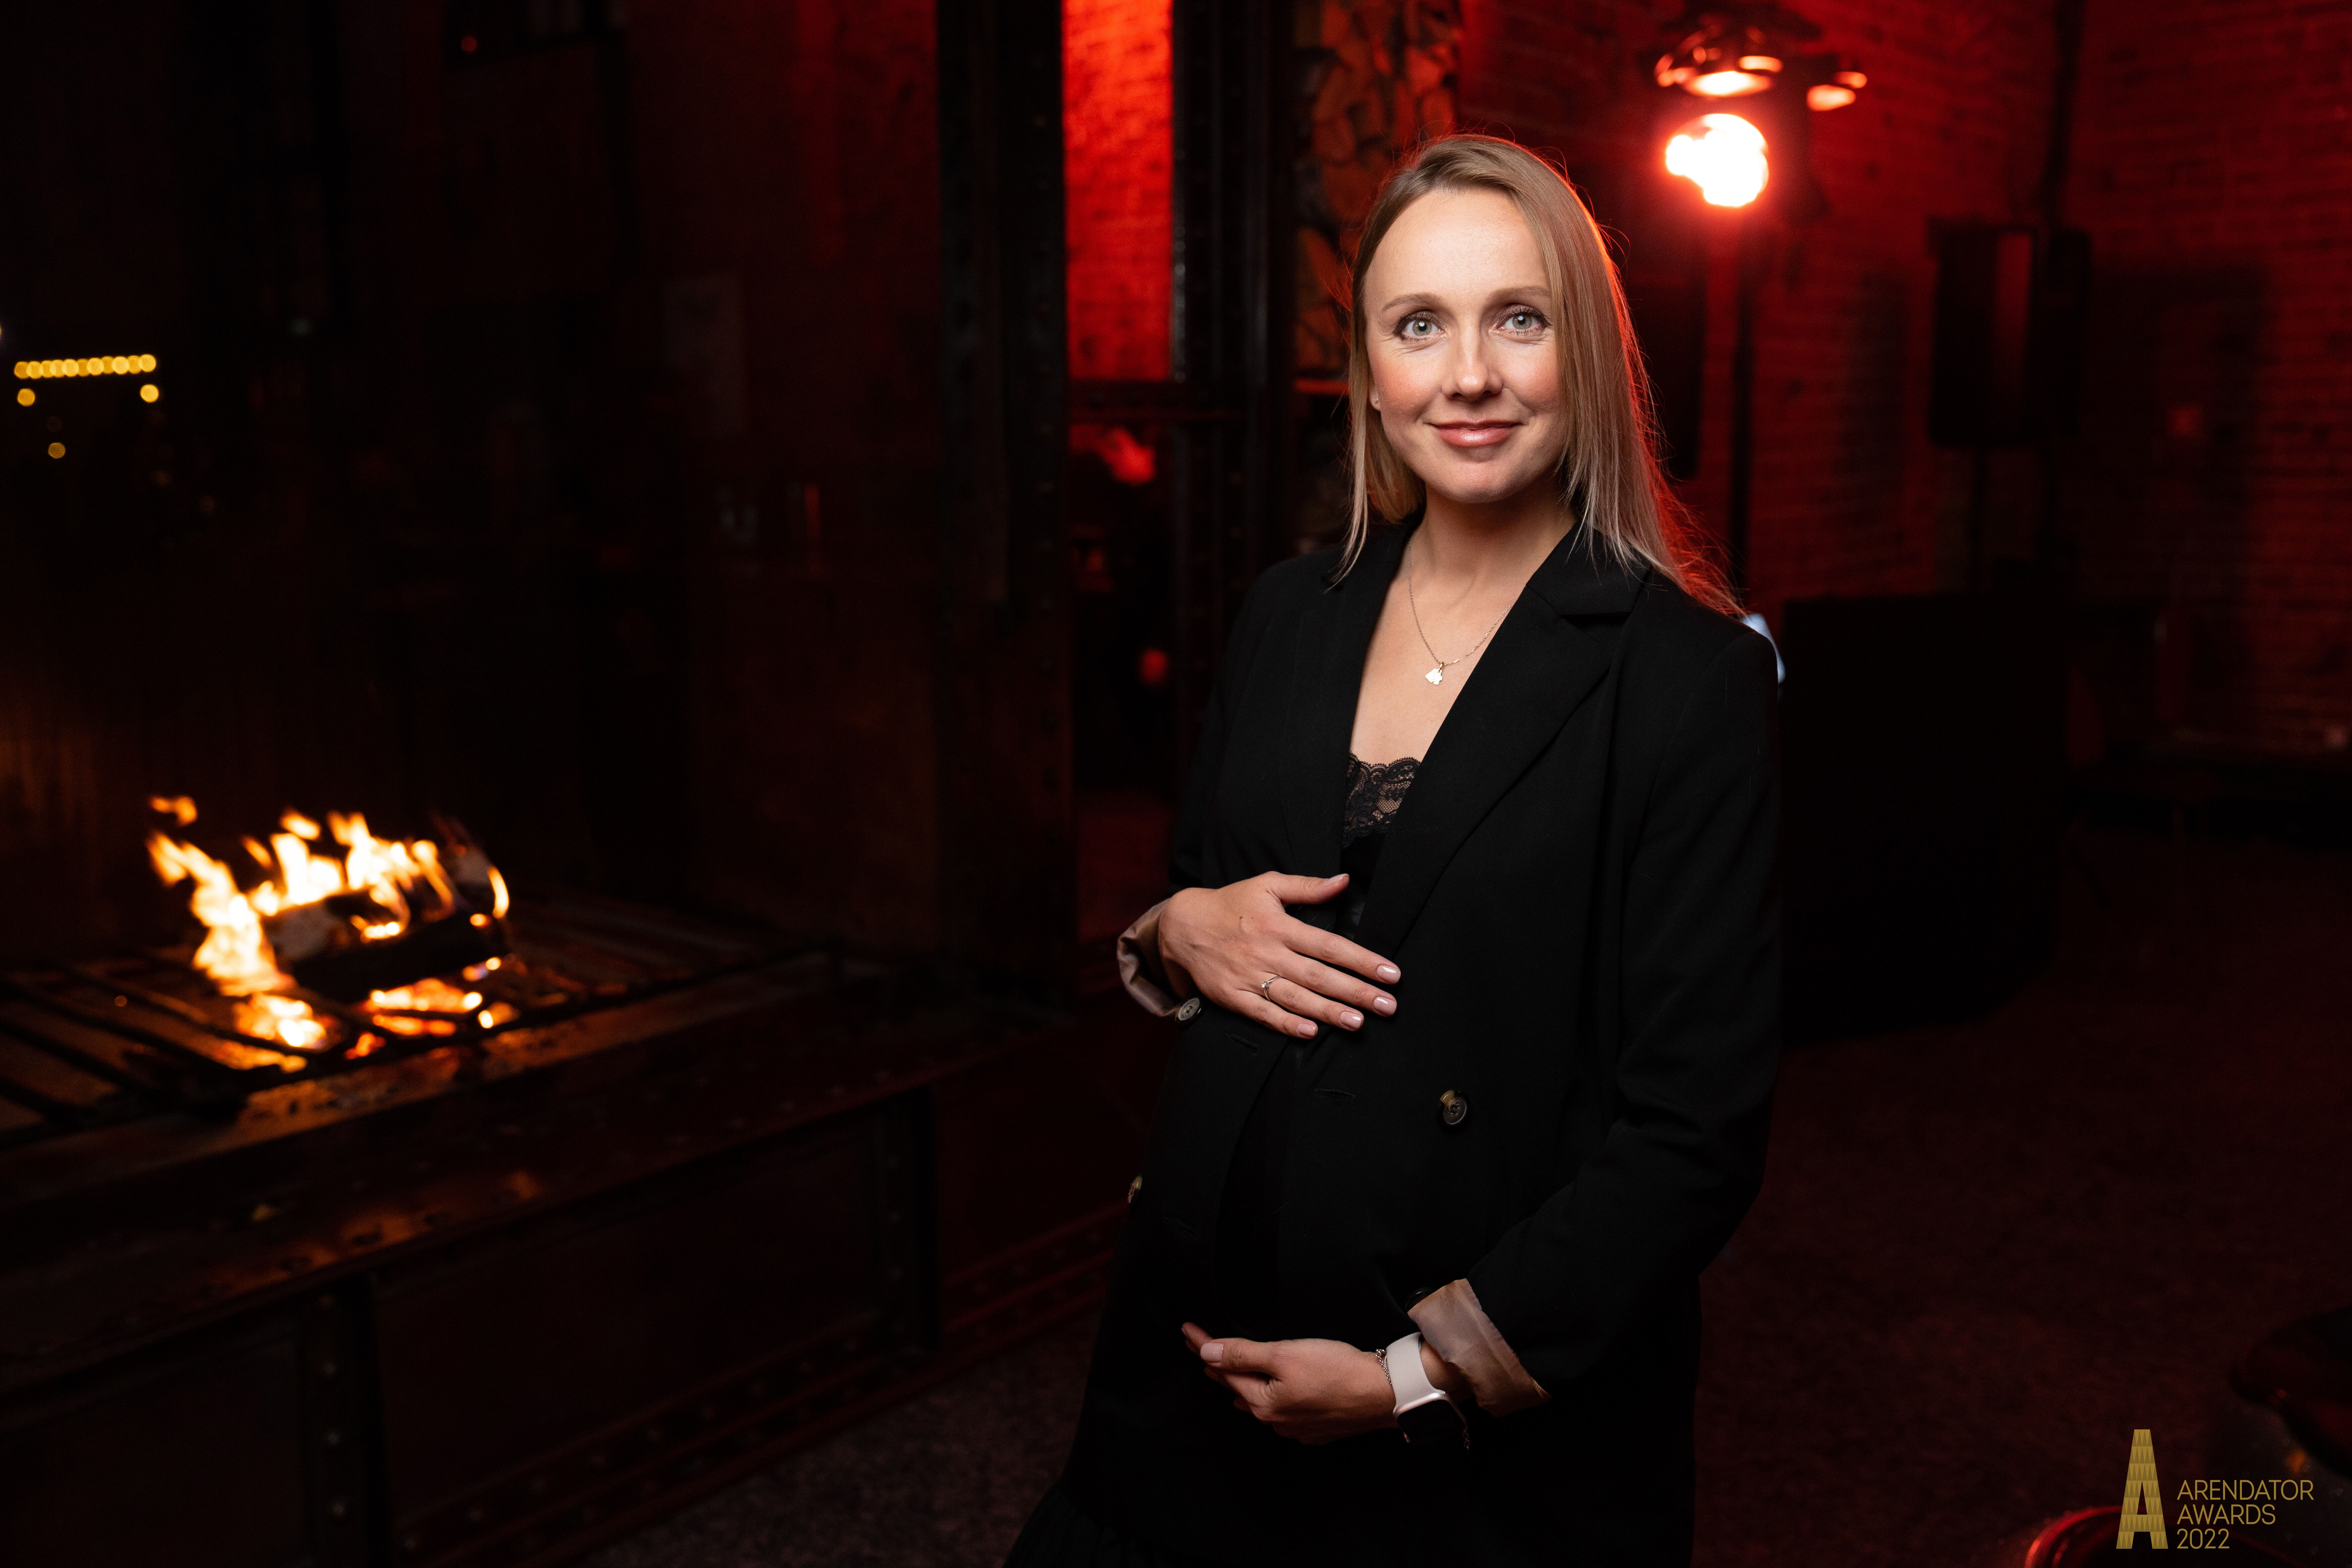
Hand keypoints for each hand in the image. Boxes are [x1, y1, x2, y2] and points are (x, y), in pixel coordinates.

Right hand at [1156, 873, 1399, 1038]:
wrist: (1182, 925)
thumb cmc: (1232, 903)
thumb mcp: (1267, 885)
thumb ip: (1307, 886)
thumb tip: (1343, 881)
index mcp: (1279, 926)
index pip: (1330, 946)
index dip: (1362, 960)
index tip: (1390, 974)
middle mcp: (1267, 953)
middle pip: (1318, 976)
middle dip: (1355, 992)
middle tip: (1387, 1006)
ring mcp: (1248, 976)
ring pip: (1294, 998)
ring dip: (1328, 1011)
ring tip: (1357, 1023)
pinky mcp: (1232, 996)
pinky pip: (1262, 1013)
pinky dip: (1285, 1024)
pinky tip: (1310, 1033)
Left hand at [1182, 1322, 1397, 1443]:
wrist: (1384, 1393)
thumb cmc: (1336, 1370)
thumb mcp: (1284, 1354)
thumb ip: (1243, 1354)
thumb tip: (1206, 1353)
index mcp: (1263, 1402)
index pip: (1223, 1371)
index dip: (1203, 1347)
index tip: (1186, 1332)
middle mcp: (1276, 1420)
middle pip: (1239, 1389)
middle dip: (1218, 1368)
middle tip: (1199, 1350)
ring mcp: (1297, 1427)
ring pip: (1260, 1403)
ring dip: (1242, 1386)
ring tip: (1225, 1375)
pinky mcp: (1317, 1427)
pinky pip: (1283, 1412)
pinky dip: (1270, 1398)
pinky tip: (1269, 1395)